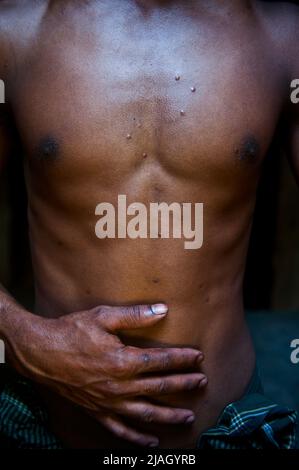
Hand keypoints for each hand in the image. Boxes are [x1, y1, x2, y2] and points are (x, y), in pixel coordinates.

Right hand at [12, 303, 206, 446]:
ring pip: (146, 414)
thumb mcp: (103, 316)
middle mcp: (120, 386)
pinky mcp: (97, 412)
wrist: (40, 353)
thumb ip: (135, 315)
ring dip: (170, 416)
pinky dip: (137, 438)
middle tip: (202, 382)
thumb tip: (163, 309)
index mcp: (123, 360)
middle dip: (184, 384)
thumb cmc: (71, 331)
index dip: (182, 359)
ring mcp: (108, 402)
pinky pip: (121, 431)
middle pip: (160, 387)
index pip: (161, 361)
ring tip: (189, 417)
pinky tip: (151, 442)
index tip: (198, 356)